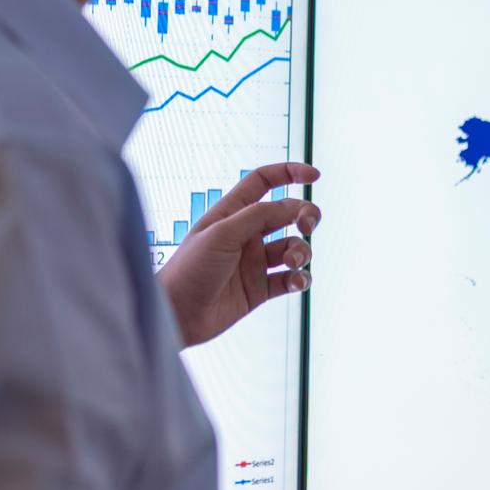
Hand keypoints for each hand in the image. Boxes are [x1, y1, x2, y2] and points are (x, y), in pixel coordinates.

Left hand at [159, 162, 319, 347]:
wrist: (176, 316)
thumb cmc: (189, 269)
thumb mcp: (222, 234)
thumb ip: (258, 216)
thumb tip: (292, 205)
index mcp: (232, 213)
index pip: (264, 182)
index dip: (289, 173)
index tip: (314, 177)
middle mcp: (245, 234)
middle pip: (287, 213)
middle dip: (304, 215)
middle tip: (307, 225)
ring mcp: (254, 262)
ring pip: (293, 247)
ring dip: (301, 251)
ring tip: (291, 262)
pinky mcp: (260, 289)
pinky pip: (291, 279)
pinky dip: (300, 279)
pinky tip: (296, 282)